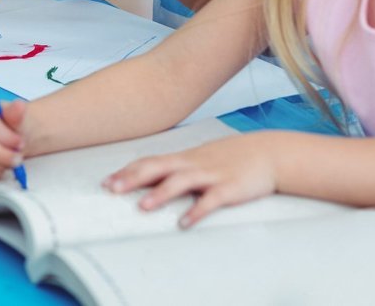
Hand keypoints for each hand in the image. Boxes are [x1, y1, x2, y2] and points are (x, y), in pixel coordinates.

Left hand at [103, 135, 279, 227]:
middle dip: (133, 178)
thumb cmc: (232, 157)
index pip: (150, 162)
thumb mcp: (201, 158)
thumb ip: (178, 167)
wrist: (268, 153)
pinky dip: (197, 211)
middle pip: (158, 167)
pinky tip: (185, 222)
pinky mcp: (230, 188)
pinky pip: (211, 200)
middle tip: (111, 189)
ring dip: (161, 193)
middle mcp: (194, 164)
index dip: (127, 171)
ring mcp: (212, 175)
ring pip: (182, 181)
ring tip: (143, 206)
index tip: (106, 182)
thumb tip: (152, 178)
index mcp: (185, 157)